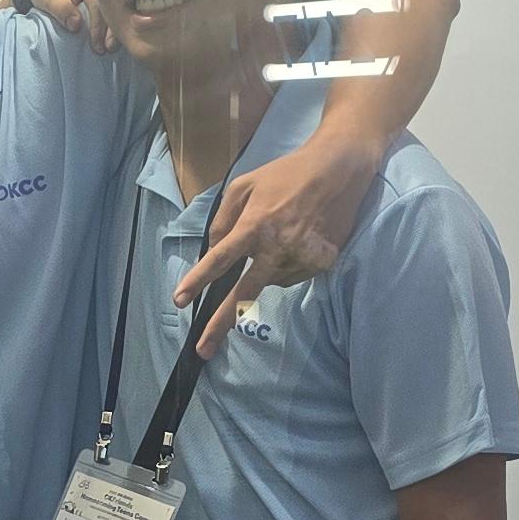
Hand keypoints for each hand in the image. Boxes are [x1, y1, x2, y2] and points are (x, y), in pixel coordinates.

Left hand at [15, 0, 115, 50]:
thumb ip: (62, 9)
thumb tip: (76, 25)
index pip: (97, 1)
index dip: (98, 24)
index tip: (97, 44)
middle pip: (112, 6)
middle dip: (112, 29)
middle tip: (109, 49)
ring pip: (117, 10)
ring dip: (116, 30)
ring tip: (111, 48)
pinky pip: (115, 11)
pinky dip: (114, 26)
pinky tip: (114, 41)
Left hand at [176, 129, 384, 353]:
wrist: (338, 170)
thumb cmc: (286, 174)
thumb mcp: (245, 184)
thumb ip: (224, 218)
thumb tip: (213, 248)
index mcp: (254, 225)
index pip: (220, 259)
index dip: (198, 280)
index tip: (180, 300)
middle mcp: (277, 247)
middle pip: (243, 293)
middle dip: (221, 323)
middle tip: (203, 349)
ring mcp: (302, 257)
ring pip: (270, 282)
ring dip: (264, 271)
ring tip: (279, 238)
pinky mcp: (322, 263)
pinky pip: (292, 277)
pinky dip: (286, 267)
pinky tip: (296, 241)